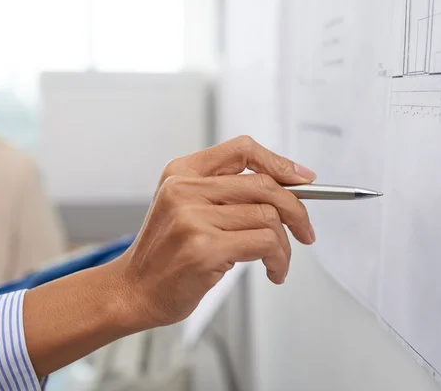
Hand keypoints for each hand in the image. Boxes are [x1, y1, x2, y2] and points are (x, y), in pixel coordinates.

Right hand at [112, 136, 316, 329]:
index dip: (279, 162)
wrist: (134, 290)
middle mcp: (185, 189)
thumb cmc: (166, 253)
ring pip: (269, 218)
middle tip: (305, 230)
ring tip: (278, 261)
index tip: (303, 178)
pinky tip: (273, 271)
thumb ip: (226, 192)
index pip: (243, 149)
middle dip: (297, 209)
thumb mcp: (186, 207)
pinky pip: (264, 244)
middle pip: (265, 185)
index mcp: (182, 171)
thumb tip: (287, 188)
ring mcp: (193, 217)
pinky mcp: (204, 248)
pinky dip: (279, 259)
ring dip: (285, 245)